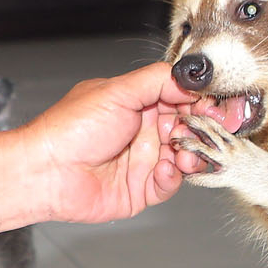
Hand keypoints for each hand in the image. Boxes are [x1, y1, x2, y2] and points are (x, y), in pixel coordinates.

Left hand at [13, 62, 207, 224]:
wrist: (46, 172)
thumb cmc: (69, 129)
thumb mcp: (118, 92)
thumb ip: (158, 81)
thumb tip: (190, 79)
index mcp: (138, 103)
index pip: (183, 99)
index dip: (204, 102)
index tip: (221, 105)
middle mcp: (143, 130)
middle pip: (190, 128)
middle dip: (205, 128)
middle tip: (214, 129)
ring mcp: (143, 160)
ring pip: (185, 156)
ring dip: (193, 153)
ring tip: (186, 152)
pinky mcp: (141, 188)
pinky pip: (170, 183)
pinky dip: (174, 176)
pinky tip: (166, 168)